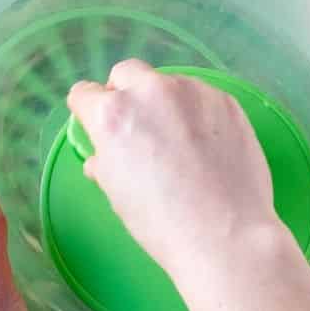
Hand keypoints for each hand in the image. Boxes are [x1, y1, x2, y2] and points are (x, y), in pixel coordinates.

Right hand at [67, 58, 280, 280]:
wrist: (226, 236)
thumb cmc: (160, 221)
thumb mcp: (114, 192)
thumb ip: (104, 161)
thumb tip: (103, 157)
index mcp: (111, 114)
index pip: (83, 93)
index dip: (88, 111)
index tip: (97, 125)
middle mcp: (148, 91)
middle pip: (125, 73)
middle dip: (125, 94)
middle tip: (138, 127)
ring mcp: (191, 92)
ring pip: (167, 82)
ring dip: (164, 102)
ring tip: (179, 139)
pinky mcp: (225, 100)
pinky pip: (200, 96)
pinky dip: (196, 112)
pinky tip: (206, 144)